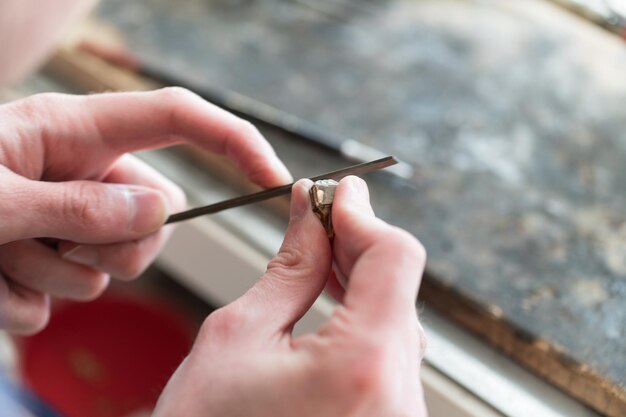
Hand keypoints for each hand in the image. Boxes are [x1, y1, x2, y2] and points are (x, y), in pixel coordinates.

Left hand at [0, 88, 290, 333]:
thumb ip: (77, 206)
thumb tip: (157, 214)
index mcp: (74, 131)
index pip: (177, 117)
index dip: (234, 140)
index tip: (273, 178)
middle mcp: (83, 169)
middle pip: (158, 214)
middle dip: (117, 248)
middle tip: (50, 250)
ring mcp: (71, 215)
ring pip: (118, 261)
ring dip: (59, 277)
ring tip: (0, 257)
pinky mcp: (53, 255)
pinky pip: (74, 292)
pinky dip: (30, 302)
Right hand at [154, 176, 427, 416]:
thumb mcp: (236, 338)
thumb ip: (288, 268)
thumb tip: (310, 213)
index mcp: (363, 366)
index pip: (395, 258)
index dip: (364, 216)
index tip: (338, 194)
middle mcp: (399, 398)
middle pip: (400, 288)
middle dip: (358, 244)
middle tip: (318, 216)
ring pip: (397, 320)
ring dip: (361, 280)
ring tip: (319, 255)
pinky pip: (391, 356)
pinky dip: (364, 320)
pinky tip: (333, 302)